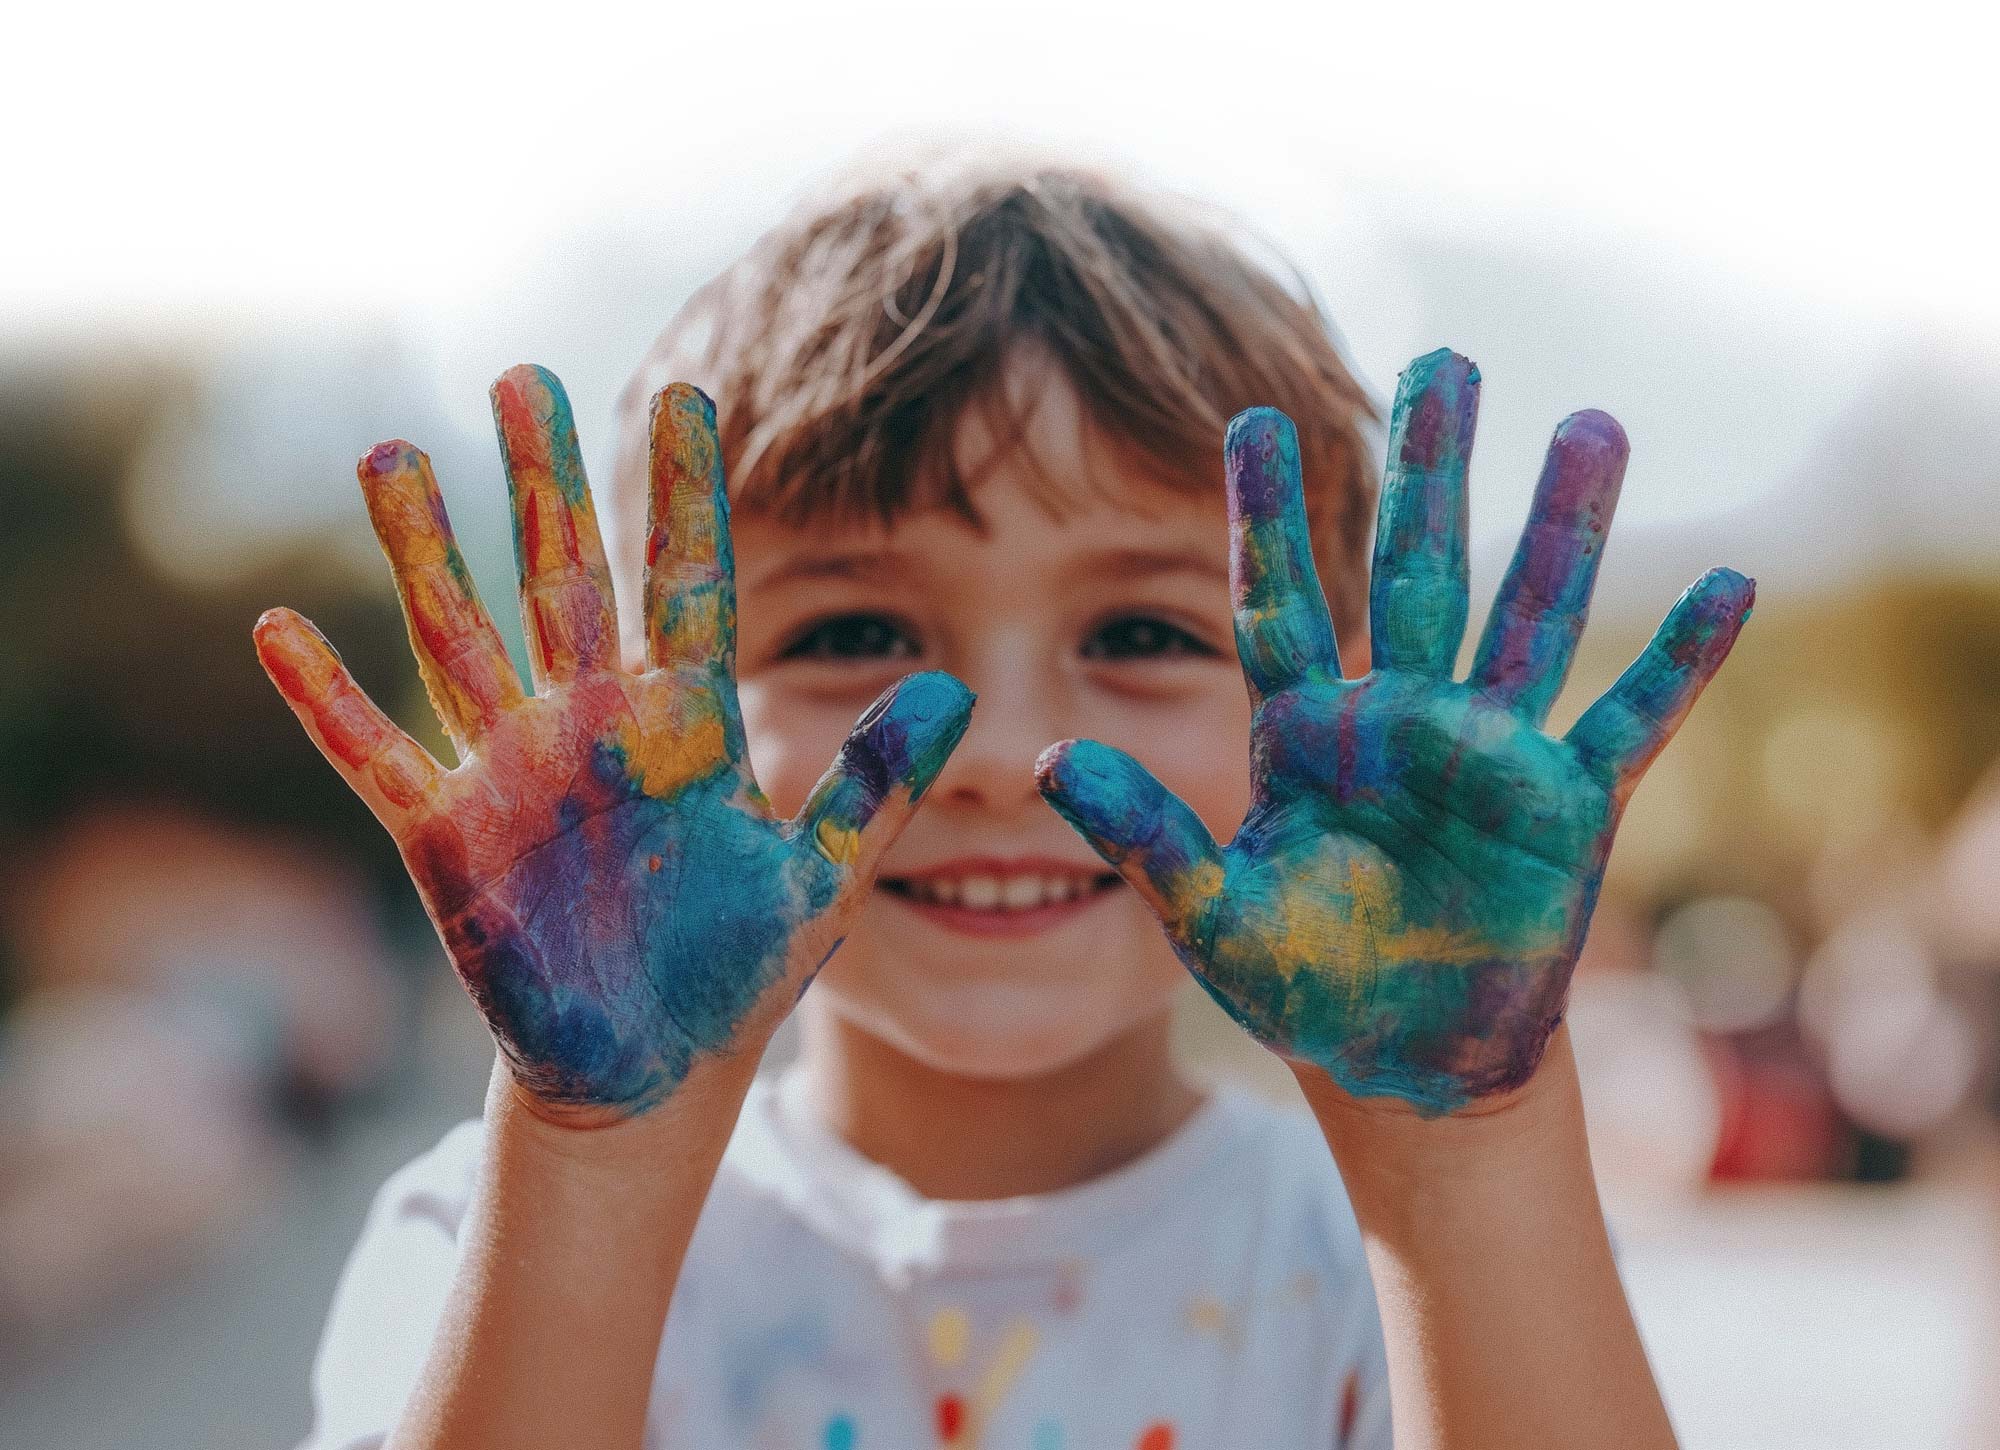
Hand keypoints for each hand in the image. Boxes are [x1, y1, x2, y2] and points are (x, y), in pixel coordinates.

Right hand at [255, 367, 971, 1122]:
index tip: (691, 394)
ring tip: (389, 454)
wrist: (651, 1070)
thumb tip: (959, 691)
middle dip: (542, 482)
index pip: (686, 583)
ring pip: (461, 638)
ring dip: (425, 552)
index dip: (687, 495)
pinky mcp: (450, 839)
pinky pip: (379, 759)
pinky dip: (329, 703)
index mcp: (685, 726)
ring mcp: (513, 774)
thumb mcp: (820, 874)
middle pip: (562, 579)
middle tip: (521, 376)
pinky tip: (278, 632)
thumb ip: (877, 781)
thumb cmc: (735, 973)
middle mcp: (592, 727)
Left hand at [1038, 349, 1750, 1115]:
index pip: (1280, 602)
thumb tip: (1042, 760)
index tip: (1252, 419)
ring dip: (1565, 525)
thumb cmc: (1305, 988)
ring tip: (1595, 423)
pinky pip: (1630, 725)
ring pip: (1532, 616)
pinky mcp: (1566, 811)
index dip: (1267, 515)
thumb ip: (1142, 834)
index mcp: (1309, 737)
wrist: (1404, 1061)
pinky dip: (1679, 665)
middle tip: (1445, 357)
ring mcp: (1490, 756)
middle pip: (1420, 568)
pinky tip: (1729, 587)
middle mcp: (1402, 721)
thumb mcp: (1208, 916)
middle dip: (1432, 465)